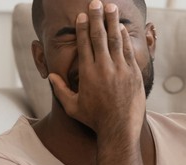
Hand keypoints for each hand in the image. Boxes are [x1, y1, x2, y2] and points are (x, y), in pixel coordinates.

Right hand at [50, 0, 145, 139]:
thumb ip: (60, 89)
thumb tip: (51, 75)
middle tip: (95, 2)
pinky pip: (128, 52)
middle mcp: (104, 68)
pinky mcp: (134, 75)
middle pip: (100, 36)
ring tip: (110, 8)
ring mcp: (121, 71)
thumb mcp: (72, 106)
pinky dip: (124, 39)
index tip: (82, 15)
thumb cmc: (95, 120)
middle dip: (97, 17)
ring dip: (112, 22)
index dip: (83, 28)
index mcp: (88, 73)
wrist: (119, 130)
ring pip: (115, 41)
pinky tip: (121, 28)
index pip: (85, 44)